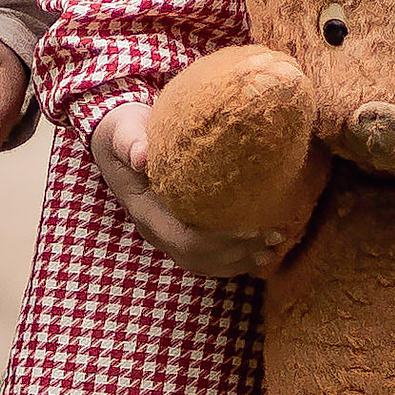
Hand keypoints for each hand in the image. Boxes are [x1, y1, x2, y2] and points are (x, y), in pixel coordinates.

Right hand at [90, 100, 323, 281]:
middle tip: (276, 235)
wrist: (118, 140)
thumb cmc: (126, 132)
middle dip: (239, 252)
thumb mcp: (125, 131)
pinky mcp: (178, 232)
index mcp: (146, 213)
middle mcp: (156, 232)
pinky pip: (206, 258)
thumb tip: (141, 156)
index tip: (255, 227)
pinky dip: (234, 259)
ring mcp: (166, 236)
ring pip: (204, 264)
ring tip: (275, 247)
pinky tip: (259, 251)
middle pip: (200, 258)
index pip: (186, 240)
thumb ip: (131, 142)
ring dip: (241, 260)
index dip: (222, 241)